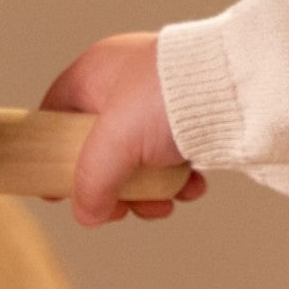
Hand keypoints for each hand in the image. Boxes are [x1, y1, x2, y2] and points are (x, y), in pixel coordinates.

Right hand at [38, 32, 208, 227]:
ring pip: (138, 159)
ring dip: (149, 191)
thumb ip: (91, 182)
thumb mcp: (114, 143)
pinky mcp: (191, 116)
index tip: (56, 190)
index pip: (55, 114)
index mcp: (94, 72)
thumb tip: (87, 216)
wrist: (239, 87)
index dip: (49, 154)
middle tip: (121, 210)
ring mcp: (158, 100)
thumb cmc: (168, 95)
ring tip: (164, 202)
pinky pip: (173, 156)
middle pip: (99, 148)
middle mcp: (124, 82)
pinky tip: (192, 187)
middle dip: (112, 187)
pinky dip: (179, 179)